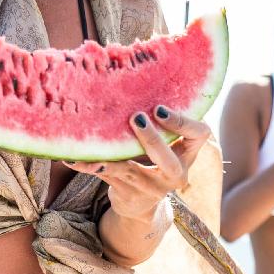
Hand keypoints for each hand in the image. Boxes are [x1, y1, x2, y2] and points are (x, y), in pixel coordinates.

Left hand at [69, 106, 209, 224]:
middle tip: (136, 117)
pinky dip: (88, 165)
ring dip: (111, 155)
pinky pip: (106, 176)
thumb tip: (145, 67)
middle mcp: (174, 174)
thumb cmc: (153, 161)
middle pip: (169, 162)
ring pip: (130, 170)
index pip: (200, 135)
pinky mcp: (128, 195)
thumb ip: (163, 120)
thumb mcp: (167, 143)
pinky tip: (72, 156)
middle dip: (152, 140)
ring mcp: (151, 189)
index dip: (182, 122)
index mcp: (187, 155)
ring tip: (93, 141)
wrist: (140, 205)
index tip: (159, 109)